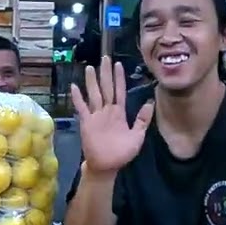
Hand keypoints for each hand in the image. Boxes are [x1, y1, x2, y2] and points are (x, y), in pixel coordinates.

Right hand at [69, 56, 152, 174]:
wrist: (107, 166)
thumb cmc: (122, 153)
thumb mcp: (138, 136)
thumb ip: (142, 119)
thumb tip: (151, 102)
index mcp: (119, 113)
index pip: (119, 91)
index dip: (119, 78)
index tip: (118, 65)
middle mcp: (107, 111)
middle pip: (106, 88)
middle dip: (105, 73)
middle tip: (104, 58)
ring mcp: (96, 116)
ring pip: (94, 94)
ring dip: (92, 81)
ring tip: (90, 67)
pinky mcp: (86, 122)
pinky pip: (82, 108)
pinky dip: (77, 98)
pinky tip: (74, 87)